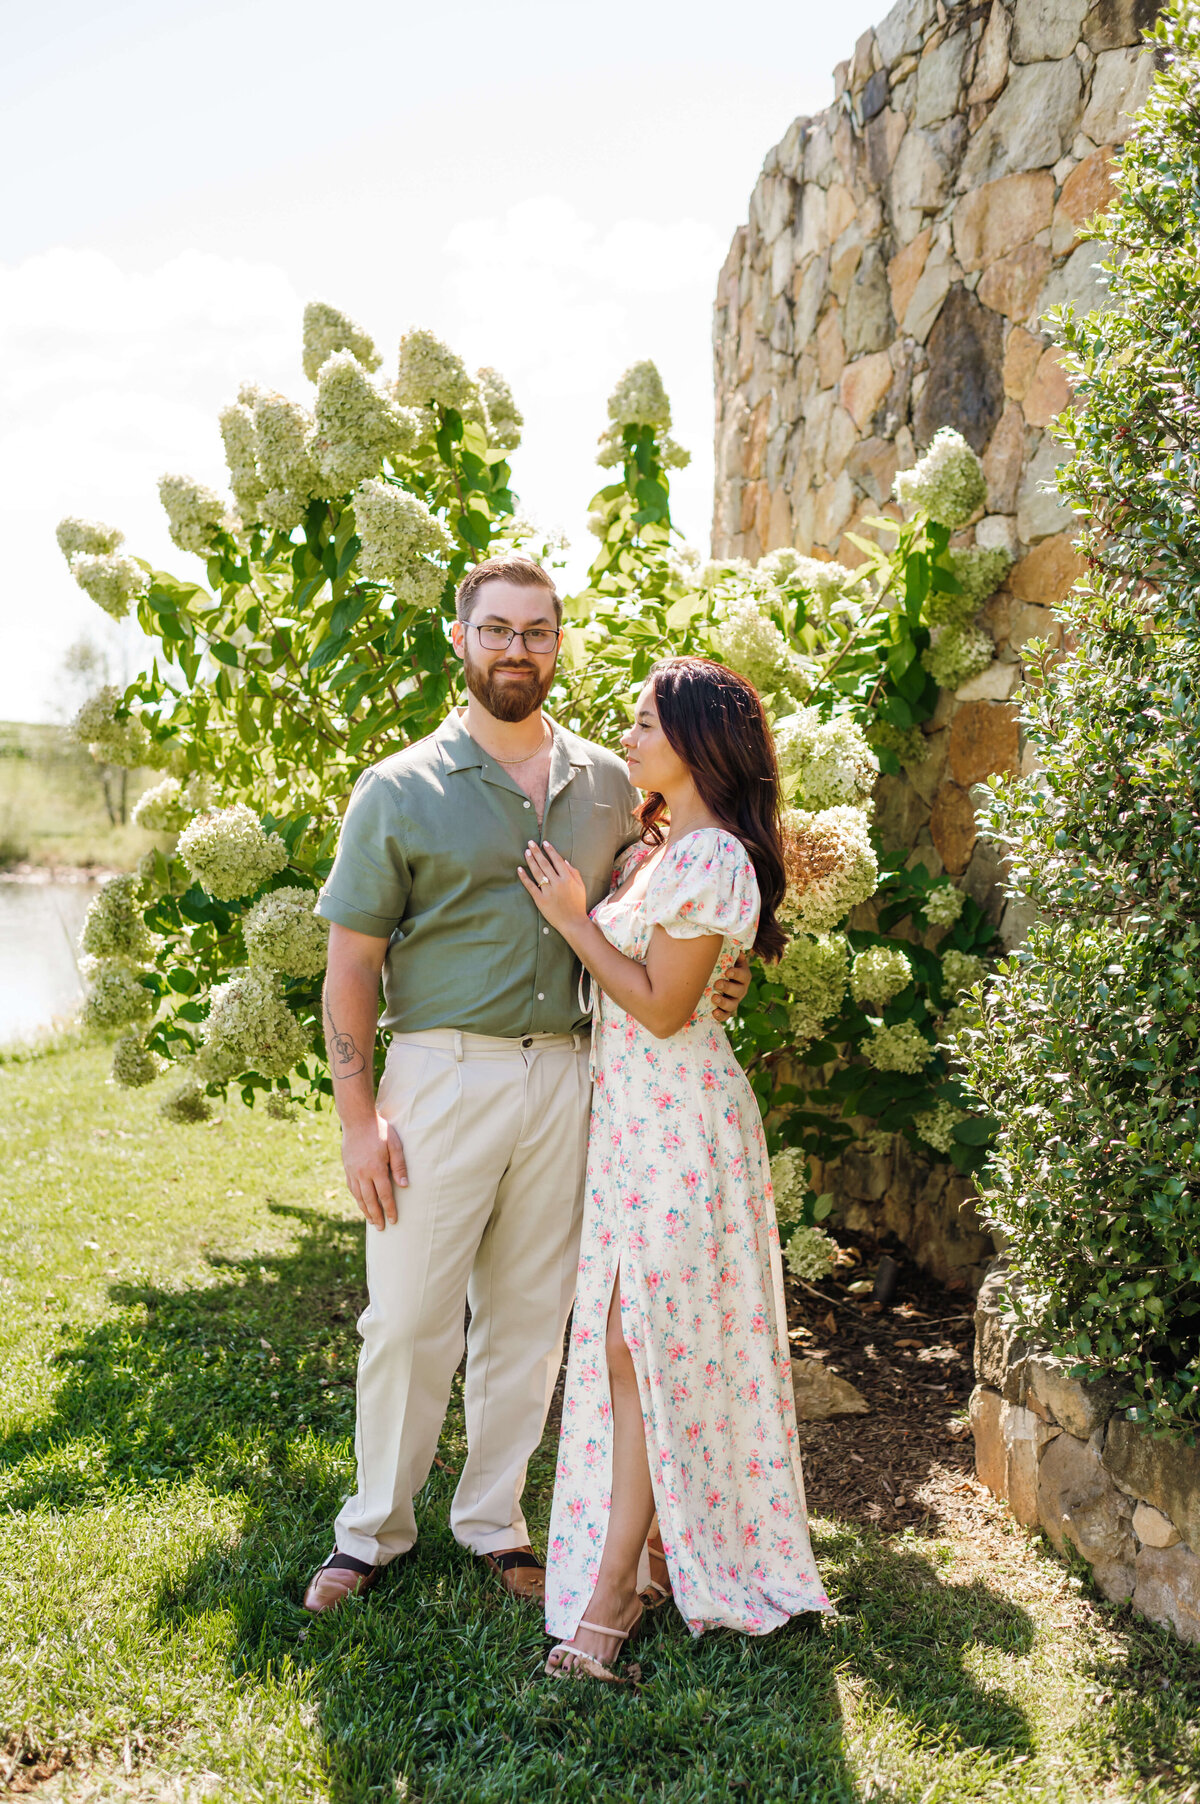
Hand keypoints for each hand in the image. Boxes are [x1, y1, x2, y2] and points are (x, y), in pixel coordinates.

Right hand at [341, 1112, 407, 1229]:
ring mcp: (352, 1171)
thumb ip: (399, 1166)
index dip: (390, 1209)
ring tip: (371, 1220)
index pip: (384, 1195)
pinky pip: (351, 1188)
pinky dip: (357, 1198)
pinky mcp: (347, 1168)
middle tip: (381, 1228)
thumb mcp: (395, 1145)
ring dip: (365, 1210)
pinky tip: (361, 1203)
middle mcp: (362, 1173)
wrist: (357, 1120)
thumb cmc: (380, 1131)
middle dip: (376, 1215)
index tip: (393, 1220)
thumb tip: (405, 1185)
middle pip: (370, 1200)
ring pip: (359, 1196)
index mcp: (376, 1169)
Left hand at [517, 840, 588, 934]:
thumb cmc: (578, 904)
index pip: (557, 861)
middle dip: (537, 852)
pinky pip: (530, 886)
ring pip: (537, 873)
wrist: (573, 923)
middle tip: (530, 843)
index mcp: (568, 879)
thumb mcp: (580, 887)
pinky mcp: (540, 900)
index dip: (550, 851)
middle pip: (545, 864)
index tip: (544, 843)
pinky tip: (520, 869)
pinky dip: (524, 877)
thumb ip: (574, 872)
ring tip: (526, 852)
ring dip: (531, 861)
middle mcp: (557, 883)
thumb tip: (564, 861)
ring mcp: (548, 892)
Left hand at [712, 950, 750, 1024]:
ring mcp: (734, 1000)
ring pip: (733, 1004)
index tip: (728, 971)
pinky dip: (720, 1015)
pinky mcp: (726, 1010)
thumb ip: (728, 951)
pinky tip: (714, 1013)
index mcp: (742, 975)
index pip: (743, 975)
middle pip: (739, 990)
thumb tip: (727, 938)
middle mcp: (741, 989)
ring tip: (714, 998)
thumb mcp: (725, 958)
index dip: (737, 973)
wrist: (713, 981)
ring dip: (724, 1002)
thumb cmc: (720, 966)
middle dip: (728, 987)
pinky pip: (726, 1015)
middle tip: (717, 983)